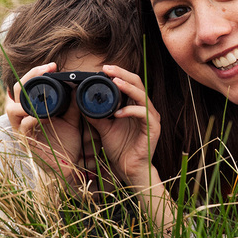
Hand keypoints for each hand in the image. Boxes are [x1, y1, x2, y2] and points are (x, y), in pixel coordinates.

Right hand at [5, 62, 88, 189]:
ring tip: (41, 91)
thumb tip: (77, 86)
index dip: (36, 72)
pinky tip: (38, 116)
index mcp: (31, 108)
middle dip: (31, 77)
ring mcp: (21, 130)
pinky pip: (22, 128)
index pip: (25, 84)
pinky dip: (29, 120)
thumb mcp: (72, 119)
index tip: (53, 66)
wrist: (69, 166)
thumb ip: (73, 104)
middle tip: (49, 69)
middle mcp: (22, 117)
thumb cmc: (66, 142)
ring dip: (26, 98)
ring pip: (12, 108)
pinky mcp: (25, 143)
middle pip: (16, 90)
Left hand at [87, 65, 160, 189]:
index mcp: (136, 106)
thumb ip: (97, 115)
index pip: (131, 83)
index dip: (119, 73)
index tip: (104, 68)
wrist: (129, 170)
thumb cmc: (121, 149)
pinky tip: (118, 112)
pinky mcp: (153, 129)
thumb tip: (83, 102)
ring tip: (114, 82)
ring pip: (142, 95)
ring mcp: (151, 118)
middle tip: (107, 69)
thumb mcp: (105, 128)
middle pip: (138, 83)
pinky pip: (143, 114)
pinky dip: (130, 110)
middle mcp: (146, 109)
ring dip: (127, 87)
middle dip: (122, 74)